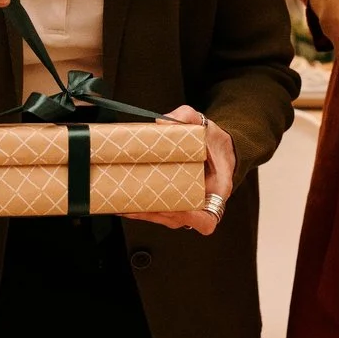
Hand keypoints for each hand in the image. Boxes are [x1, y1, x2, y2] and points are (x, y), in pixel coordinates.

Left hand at [125, 105, 236, 234]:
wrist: (215, 147)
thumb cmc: (213, 139)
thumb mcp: (204, 122)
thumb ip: (186, 116)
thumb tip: (161, 121)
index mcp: (216, 191)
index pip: (207, 221)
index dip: (193, 220)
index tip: (180, 210)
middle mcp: (200, 204)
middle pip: (177, 220)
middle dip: (154, 213)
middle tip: (134, 204)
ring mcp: (185, 207)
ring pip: (163, 218)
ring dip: (143, 214)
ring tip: (122, 205)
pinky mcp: (172, 202)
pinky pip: (157, 211)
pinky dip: (140, 209)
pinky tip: (122, 203)